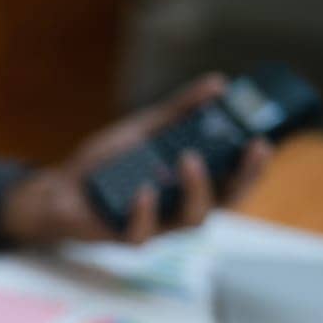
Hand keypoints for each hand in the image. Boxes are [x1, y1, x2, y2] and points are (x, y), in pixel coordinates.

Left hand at [1, 73, 272, 245]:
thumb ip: (180, 112)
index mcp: (190, 183)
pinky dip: (145, 211)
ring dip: (197, 189)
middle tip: (250, 150)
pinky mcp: (127, 238)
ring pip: (192, 220)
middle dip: (243, 178)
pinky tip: (143, 190)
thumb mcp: (145, 130)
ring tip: (188, 159)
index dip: (252, 166)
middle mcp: (180, 207)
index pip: (233, 178)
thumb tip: (217, 85)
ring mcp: (157, 226)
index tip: (262, 141)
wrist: (60, 189)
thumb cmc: (107, 164)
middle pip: (225, 202)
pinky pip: (143, 234)